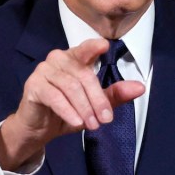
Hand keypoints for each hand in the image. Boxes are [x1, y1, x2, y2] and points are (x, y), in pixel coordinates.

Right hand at [0, 38, 144, 170]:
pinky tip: (77, 122)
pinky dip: (68, 111)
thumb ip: (115, 95)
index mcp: (75, 58)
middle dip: (97, 99)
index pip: (86, 49)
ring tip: (93, 125)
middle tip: (106, 119)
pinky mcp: (34, 86)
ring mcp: (44, 70)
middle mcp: (58, 59)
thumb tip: (140, 87)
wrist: (38, 129)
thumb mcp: (94, 105)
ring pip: (70, 87)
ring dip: (84, 108)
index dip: (93, 46)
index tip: (104, 46)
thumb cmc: (67, 112)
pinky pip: (54, 97)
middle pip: (84, 75)